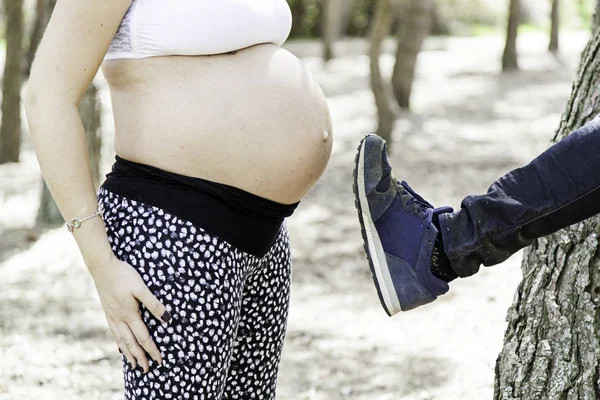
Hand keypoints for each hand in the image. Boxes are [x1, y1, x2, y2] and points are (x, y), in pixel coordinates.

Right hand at [90, 254, 170, 372]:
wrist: (102, 267)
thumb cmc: (124, 275)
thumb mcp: (141, 288)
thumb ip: (154, 304)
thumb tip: (167, 319)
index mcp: (130, 314)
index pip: (144, 338)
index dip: (152, 350)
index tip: (159, 361)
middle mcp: (120, 318)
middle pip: (131, 343)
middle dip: (140, 357)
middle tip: (147, 370)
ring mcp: (112, 316)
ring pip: (121, 340)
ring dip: (128, 353)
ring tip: (133, 365)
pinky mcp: (107, 311)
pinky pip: (114, 332)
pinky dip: (118, 342)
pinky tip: (120, 346)